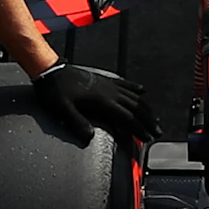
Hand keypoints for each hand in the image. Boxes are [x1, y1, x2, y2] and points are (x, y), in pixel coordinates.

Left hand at [34, 61, 151, 146]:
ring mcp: (107, 84)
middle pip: (135, 107)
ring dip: (145, 108)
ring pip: (133, 96)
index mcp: (102, 100)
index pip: (127, 117)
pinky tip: (142, 91)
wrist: (50, 70)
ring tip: (154, 118)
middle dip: (148, 120)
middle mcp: (109, 91)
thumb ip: (77, 123)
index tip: (148, 138)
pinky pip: (124, 84)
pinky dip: (134, 88)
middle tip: (157, 132)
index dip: (139, 129)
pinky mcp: (103, 79)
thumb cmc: (54, 91)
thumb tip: (90, 137)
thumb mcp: (62, 110)